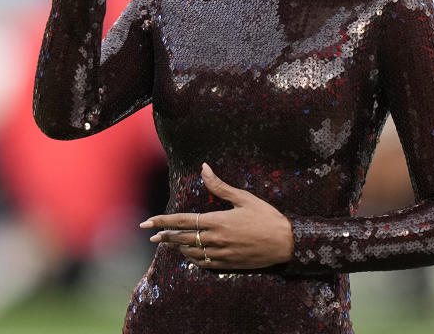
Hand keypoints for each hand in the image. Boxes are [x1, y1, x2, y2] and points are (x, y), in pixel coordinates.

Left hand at [139, 163, 293, 269]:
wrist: (285, 243)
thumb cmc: (266, 217)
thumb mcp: (244, 198)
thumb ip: (220, 186)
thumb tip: (203, 168)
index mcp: (217, 220)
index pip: (182, 221)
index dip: (163, 222)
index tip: (148, 223)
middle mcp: (215, 239)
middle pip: (182, 238)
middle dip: (165, 236)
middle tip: (151, 234)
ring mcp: (221, 254)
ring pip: (191, 252)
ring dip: (177, 247)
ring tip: (169, 243)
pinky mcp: (227, 264)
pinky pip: (203, 264)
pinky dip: (192, 259)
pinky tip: (188, 255)